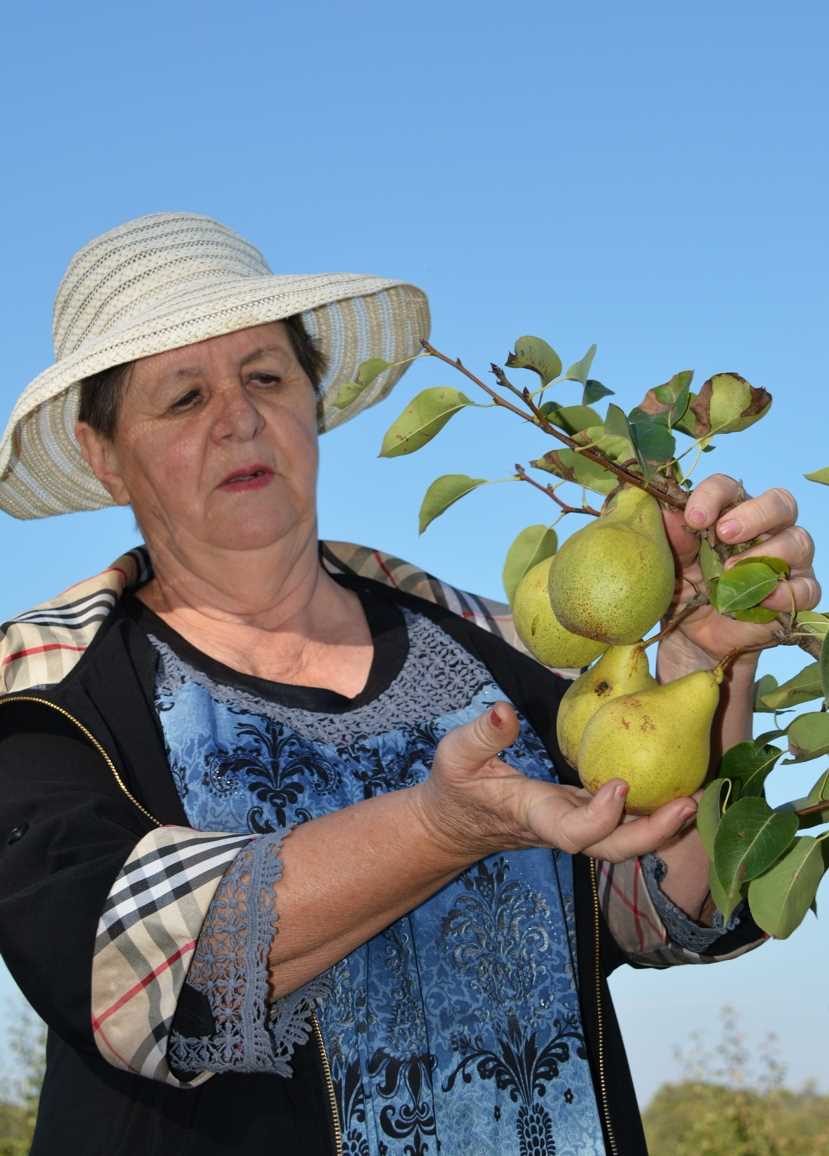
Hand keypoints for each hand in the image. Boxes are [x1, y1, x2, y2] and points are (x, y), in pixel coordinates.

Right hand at [412, 701, 696, 863]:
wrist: (458, 823)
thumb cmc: (456, 788)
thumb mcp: (456, 756)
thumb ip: (482, 735)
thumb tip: (505, 709)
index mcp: (533, 817)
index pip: (571, 833)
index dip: (599, 817)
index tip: (620, 786)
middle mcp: (561, 828)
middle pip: (613, 848)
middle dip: (652, 833)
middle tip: (687, 802)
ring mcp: (577, 825)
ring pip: (625, 838)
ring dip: (663, 824)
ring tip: (698, 794)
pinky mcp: (585, 814)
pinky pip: (624, 820)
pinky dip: (654, 809)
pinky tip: (683, 783)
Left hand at [658, 474, 819, 675]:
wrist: (694, 636)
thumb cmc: (686, 588)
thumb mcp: (671, 565)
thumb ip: (673, 539)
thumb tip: (666, 512)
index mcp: (730, 514)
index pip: (729, 488)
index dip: (712, 496)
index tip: (694, 518)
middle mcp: (766, 530)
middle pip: (780, 503)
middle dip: (754, 514)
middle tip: (725, 533)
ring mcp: (786, 561)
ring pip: (798, 541)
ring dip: (766, 554)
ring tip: (732, 572)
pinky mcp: (796, 594)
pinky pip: (806, 588)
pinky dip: (785, 592)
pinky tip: (762, 598)